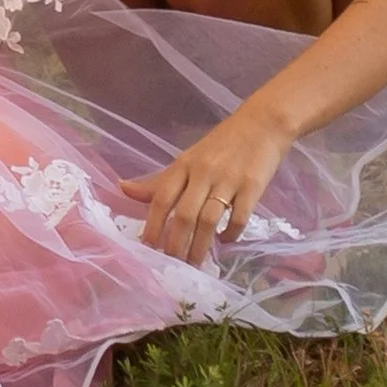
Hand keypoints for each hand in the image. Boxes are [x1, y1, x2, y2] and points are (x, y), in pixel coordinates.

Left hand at [120, 106, 294, 266]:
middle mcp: (203, 173)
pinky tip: (225, 241)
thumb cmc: (221, 144)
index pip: (162, 197)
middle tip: (172, 263)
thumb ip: (160, 180)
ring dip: (200, 245)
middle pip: (185, 214)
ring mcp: (229, 180)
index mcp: (185, 165)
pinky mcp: (252, 186)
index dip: (153, 224)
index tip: (147, 247)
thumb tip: (123, 189)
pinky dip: (230, 234)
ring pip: (209, 220)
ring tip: (195, 262)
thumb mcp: (187, 158)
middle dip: (176, 243)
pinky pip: (238, 217)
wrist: (263, 123)